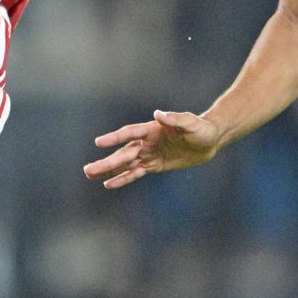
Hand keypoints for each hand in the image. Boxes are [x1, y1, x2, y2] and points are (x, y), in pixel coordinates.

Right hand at [83, 109, 226, 187]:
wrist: (210, 139)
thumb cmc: (201, 128)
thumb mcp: (191, 123)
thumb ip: (175, 119)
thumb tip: (158, 113)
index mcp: (152, 129)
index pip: (129, 133)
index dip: (114, 138)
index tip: (98, 143)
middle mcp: (147, 141)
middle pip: (122, 153)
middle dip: (106, 162)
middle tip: (87, 169)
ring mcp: (149, 154)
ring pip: (125, 164)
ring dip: (108, 169)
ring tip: (89, 174)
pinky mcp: (154, 165)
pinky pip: (135, 173)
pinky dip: (122, 179)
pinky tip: (108, 184)